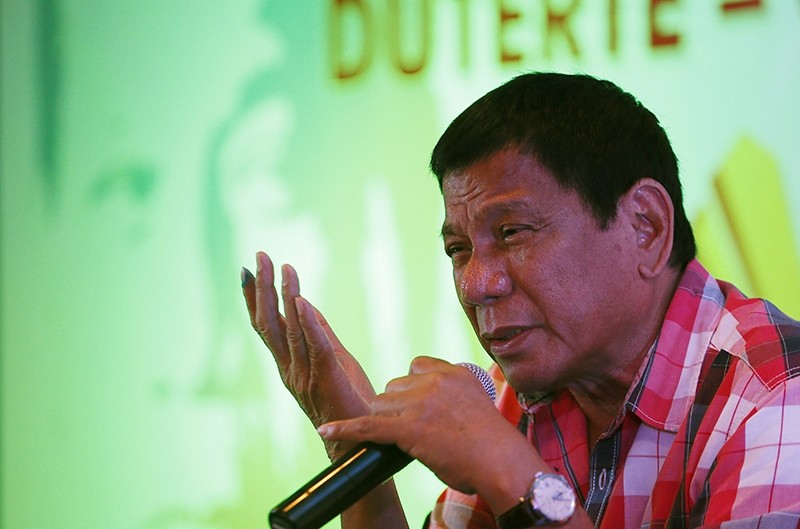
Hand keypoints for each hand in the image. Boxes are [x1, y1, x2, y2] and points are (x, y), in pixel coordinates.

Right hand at [242, 251, 375, 457]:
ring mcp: (304, 376)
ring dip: (285, 296)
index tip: (248, 269)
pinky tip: (302, 300)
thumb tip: (306, 303)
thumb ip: (319, 333)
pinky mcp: (326, 380)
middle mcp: (290, 369)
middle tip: (259, 256)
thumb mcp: (334, 360)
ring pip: (289, 330)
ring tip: (283, 267)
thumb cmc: (348, 403)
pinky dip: (307, 322)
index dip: (255, 298)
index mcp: (289, 365)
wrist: (360, 445)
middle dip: (263, 288)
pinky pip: (315, 346)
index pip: (266, 326)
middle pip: (269, 323)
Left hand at [317, 356, 535, 496]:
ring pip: (380, 405)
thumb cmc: (492, 443)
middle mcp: (433, 382)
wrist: (502, 463)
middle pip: (393, 388)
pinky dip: (346, 429)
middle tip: (416, 430)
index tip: (419, 406)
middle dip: (397, 408)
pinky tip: (328, 430)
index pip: (414, 367)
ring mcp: (419, 404)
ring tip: (410, 440)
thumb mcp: (474, 402)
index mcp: (450, 372)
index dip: (411, 389)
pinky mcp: (408, 428)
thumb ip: (450, 393)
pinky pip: (368, 426)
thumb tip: (431, 404)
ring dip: (386, 422)